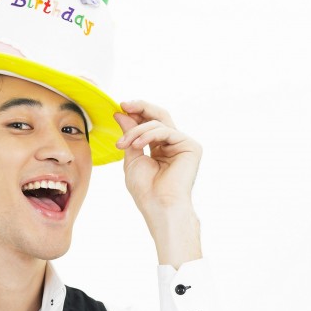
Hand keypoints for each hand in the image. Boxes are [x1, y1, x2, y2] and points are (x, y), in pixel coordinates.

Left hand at [113, 101, 202, 267]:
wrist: (159, 206)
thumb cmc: (146, 189)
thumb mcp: (132, 156)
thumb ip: (129, 134)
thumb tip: (121, 113)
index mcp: (161, 148)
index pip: (149, 123)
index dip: (136, 113)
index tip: (118, 108)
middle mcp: (174, 144)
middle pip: (159, 116)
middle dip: (140, 107)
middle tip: (124, 104)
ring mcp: (183, 144)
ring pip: (159, 122)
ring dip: (137, 130)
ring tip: (123, 143)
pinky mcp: (191, 146)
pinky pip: (166, 131)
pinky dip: (148, 135)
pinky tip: (136, 145)